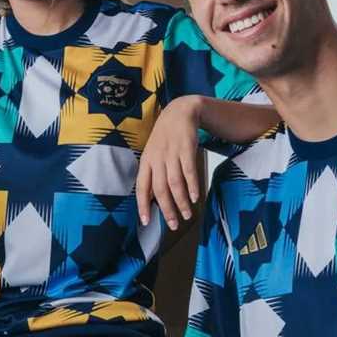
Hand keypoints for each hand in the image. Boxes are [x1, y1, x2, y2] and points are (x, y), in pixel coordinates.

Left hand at [136, 95, 202, 230]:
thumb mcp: (153, 154)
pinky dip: (192, 186)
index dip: (143, 205)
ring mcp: (171, 154)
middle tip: (173, 224)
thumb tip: (152, 200)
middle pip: (160, 189)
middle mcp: (156, 159)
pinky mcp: (186, 149)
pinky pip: (189, 171)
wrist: (179, 112)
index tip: (146, 221)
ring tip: (187, 214)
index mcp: (146, 162)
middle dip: (167, 209)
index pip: (142, 187)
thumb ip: (153, 175)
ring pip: (175, 183)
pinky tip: (195, 197)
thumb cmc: (165, 139)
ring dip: (181, 202)